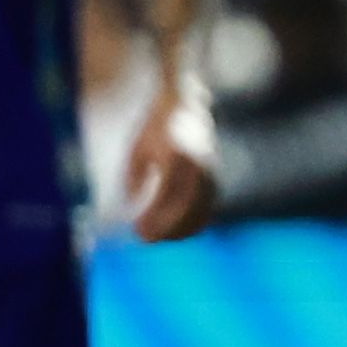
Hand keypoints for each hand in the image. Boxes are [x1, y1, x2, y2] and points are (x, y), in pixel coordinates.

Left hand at [121, 90, 220, 243]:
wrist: (185, 107)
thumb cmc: (154, 129)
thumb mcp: (137, 149)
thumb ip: (134, 176)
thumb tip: (131, 204)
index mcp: (177, 155)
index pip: (167, 194)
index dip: (154, 216)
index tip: (136, 229)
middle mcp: (198, 166)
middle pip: (185, 208)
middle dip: (165, 228)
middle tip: (143, 238)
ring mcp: (210, 174)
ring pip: (199, 213)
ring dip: (178, 230)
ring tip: (157, 238)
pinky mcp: (214, 181)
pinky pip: (206, 211)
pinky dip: (191, 225)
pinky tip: (174, 234)